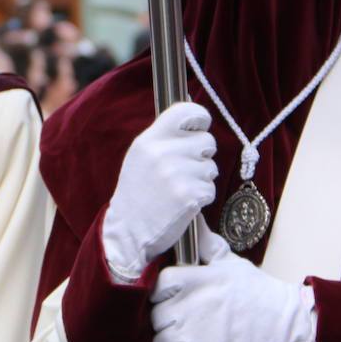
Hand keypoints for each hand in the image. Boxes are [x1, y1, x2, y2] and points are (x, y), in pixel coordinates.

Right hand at [102, 102, 217, 281]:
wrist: (129, 230)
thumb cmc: (138, 191)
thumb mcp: (141, 156)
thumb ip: (164, 137)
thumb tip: (194, 119)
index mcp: (149, 140)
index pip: (185, 112)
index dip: (200, 117)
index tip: (200, 126)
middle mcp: (162, 153)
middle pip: (207, 141)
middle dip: (202, 156)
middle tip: (185, 170)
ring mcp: (176, 175)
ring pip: (211, 167)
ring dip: (202, 179)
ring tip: (180, 188)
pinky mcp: (189, 196)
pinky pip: (211, 188)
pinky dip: (202, 197)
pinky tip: (184, 202)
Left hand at [150, 223, 315, 341]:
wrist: (283, 321)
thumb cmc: (257, 291)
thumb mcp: (230, 261)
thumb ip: (207, 244)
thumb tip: (195, 221)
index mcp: (196, 278)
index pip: (159, 283)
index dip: (159, 291)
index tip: (167, 296)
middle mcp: (190, 302)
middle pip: (156, 313)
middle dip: (163, 318)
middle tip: (177, 318)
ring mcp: (194, 329)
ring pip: (159, 339)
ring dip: (166, 341)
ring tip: (180, 337)